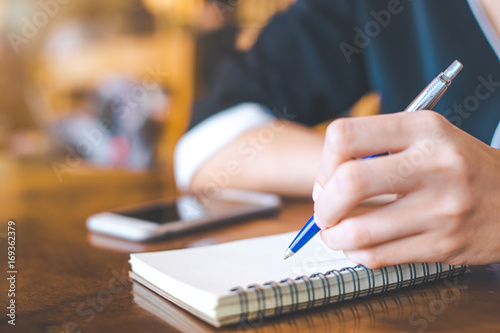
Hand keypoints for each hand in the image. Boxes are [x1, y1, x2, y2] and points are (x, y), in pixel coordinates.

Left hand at [313, 111, 499, 268]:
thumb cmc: (459, 166)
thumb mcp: (427, 137)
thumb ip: (377, 148)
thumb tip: (324, 182)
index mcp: (424, 129)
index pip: (346, 136)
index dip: (324, 162)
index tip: (327, 179)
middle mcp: (435, 165)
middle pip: (349, 183)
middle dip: (324, 205)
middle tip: (324, 212)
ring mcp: (442, 208)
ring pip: (359, 230)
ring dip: (334, 236)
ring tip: (335, 232)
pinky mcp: (444, 245)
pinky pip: (378, 256)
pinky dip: (356, 253)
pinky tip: (359, 246)